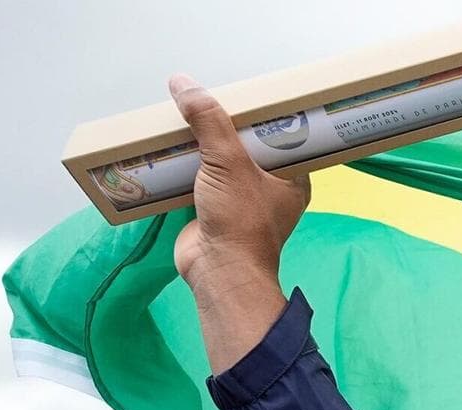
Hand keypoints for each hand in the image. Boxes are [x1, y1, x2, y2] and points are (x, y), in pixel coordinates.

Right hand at [165, 75, 309, 288]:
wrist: (218, 272)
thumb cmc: (240, 221)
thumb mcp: (228, 162)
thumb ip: (209, 121)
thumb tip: (184, 84)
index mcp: (291, 178)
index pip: (283, 136)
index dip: (264, 116)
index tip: (245, 95)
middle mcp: (269, 188)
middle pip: (246, 146)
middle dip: (226, 127)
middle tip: (207, 101)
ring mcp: (240, 201)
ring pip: (221, 163)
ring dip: (202, 145)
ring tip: (185, 116)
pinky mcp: (214, 210)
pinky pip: (200, 179)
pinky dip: (186, 165)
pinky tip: (170, 145)